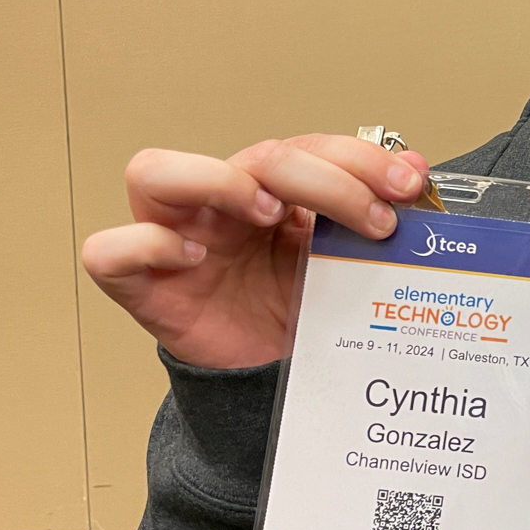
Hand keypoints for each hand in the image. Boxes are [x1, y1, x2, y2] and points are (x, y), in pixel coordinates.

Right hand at [82, 136, 428, 369]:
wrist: (268, 381)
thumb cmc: (298, 313)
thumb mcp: (347, 264)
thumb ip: (375, 216)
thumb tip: (418, 169)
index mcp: (273, 191)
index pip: (309, 148)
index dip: (360, 159)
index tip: (407, 186)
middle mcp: (221, 203)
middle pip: (256, 157)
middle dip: (325, 178)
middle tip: (373, 220)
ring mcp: (173, 237)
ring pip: (155, 173)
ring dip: (218, 181)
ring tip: (269, 213)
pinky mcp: (139, 284)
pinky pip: (111, 251)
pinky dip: (146, 244)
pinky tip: (192, 256)